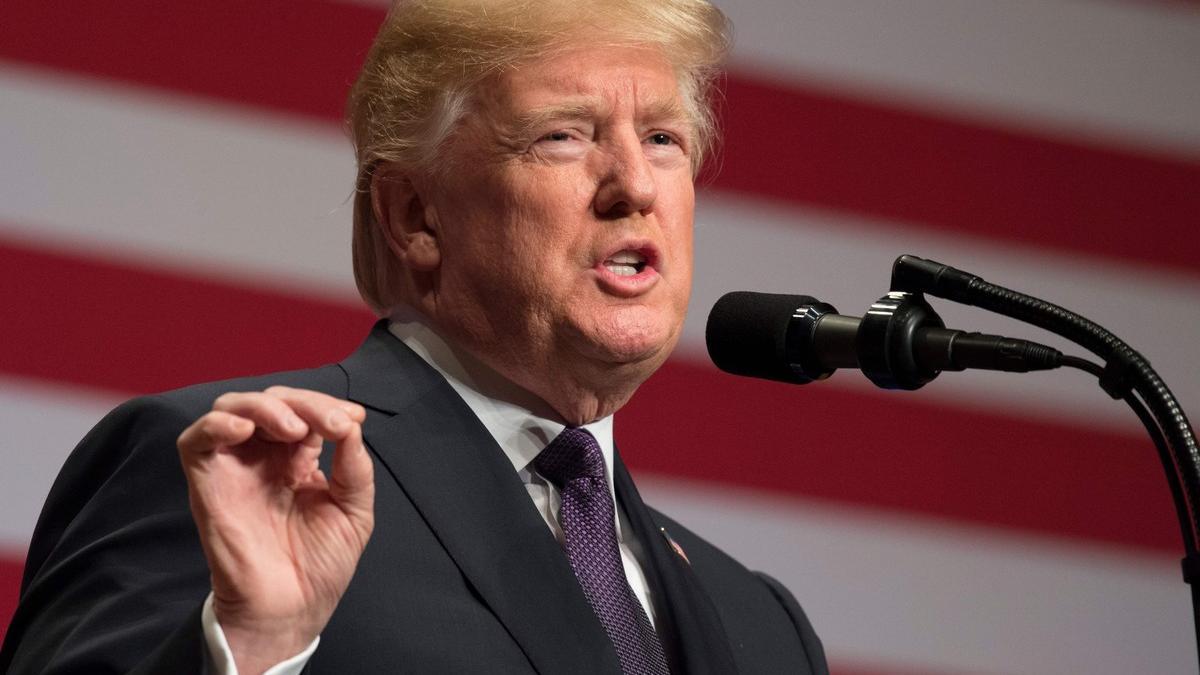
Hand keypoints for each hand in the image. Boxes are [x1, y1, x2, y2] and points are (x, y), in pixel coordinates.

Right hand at [177, 386, 374, 674]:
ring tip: (293, 428)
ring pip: (233, 408)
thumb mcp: (354, 510)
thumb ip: (355, 467)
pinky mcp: (208, 482)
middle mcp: (264, 456)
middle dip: (305, 403)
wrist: (292, 607)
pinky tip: (246, 431)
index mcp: (298, 458)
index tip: (352, 419)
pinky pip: (196, 440)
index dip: (328, 406)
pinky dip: (217, 424)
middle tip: (331, 424)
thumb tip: (351, 424)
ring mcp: (235, 466)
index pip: (306, 411)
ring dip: (265, 407)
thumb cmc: (321, 565)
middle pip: (272, 401)